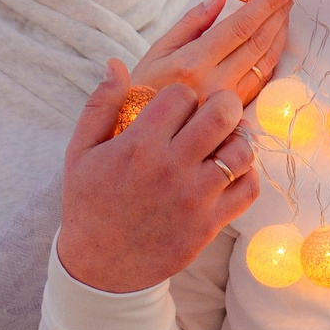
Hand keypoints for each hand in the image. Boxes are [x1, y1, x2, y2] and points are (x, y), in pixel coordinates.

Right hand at [56, 59, 258, 293]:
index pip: (182, 95)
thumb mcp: (80, 152)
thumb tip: (116, 63)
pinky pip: (248, 189)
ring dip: (237, 140)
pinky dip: (246, 176)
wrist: (100, 266)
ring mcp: (195, 197)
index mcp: (139, 145)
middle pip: (221, 114)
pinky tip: (229, 173)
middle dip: (223, 104)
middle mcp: (171, 167)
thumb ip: (100, 105)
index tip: (178, 108)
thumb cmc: (89, 203)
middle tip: (217, 111)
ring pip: (241, 150)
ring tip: (224, 142)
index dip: (183, 96)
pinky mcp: (210, 223)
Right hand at [131, 0, 293, 107]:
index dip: (266, 4)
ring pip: (265, 63)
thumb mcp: (157, 51)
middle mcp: (215, 83)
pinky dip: (272, 58)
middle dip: (279, 14)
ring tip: (286, 11)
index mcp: (193, 63)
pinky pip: (261, 81)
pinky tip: (276, 42)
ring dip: (280, 34)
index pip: (240, 26)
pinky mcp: (235, 115)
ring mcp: (228, 102)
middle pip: (258, 43)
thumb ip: (191, 22)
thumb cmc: (143, 89)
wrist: (139, 137)